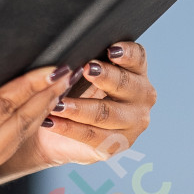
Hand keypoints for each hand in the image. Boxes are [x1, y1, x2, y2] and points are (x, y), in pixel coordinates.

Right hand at [0, 64, 71, 193]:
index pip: (2, 108)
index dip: (29, 85)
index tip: (51, 67)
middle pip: (16, 125)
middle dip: (43, 97)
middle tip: (65, 72)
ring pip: (14, 142)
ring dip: (37, 114)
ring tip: (55, 91)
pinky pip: (1, 153)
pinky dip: (19, 132)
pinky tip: (29, 117)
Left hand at [29, 42, 154, 167]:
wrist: (63, 126)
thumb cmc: (76, 88)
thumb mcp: (82, 71)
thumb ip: (84, 60)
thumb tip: (68, 53)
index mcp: (136, 71)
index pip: (137, 58)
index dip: (127, 53)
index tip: (111, 50)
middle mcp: (141, 96)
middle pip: (124, 84)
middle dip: (104, 76)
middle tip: (84, 69)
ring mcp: (133, 123)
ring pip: (106, 113)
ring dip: (79, 108)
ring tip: (58, 103)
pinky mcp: (117, 144)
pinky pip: (91, 135)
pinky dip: (68, 128)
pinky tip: (51, 122)